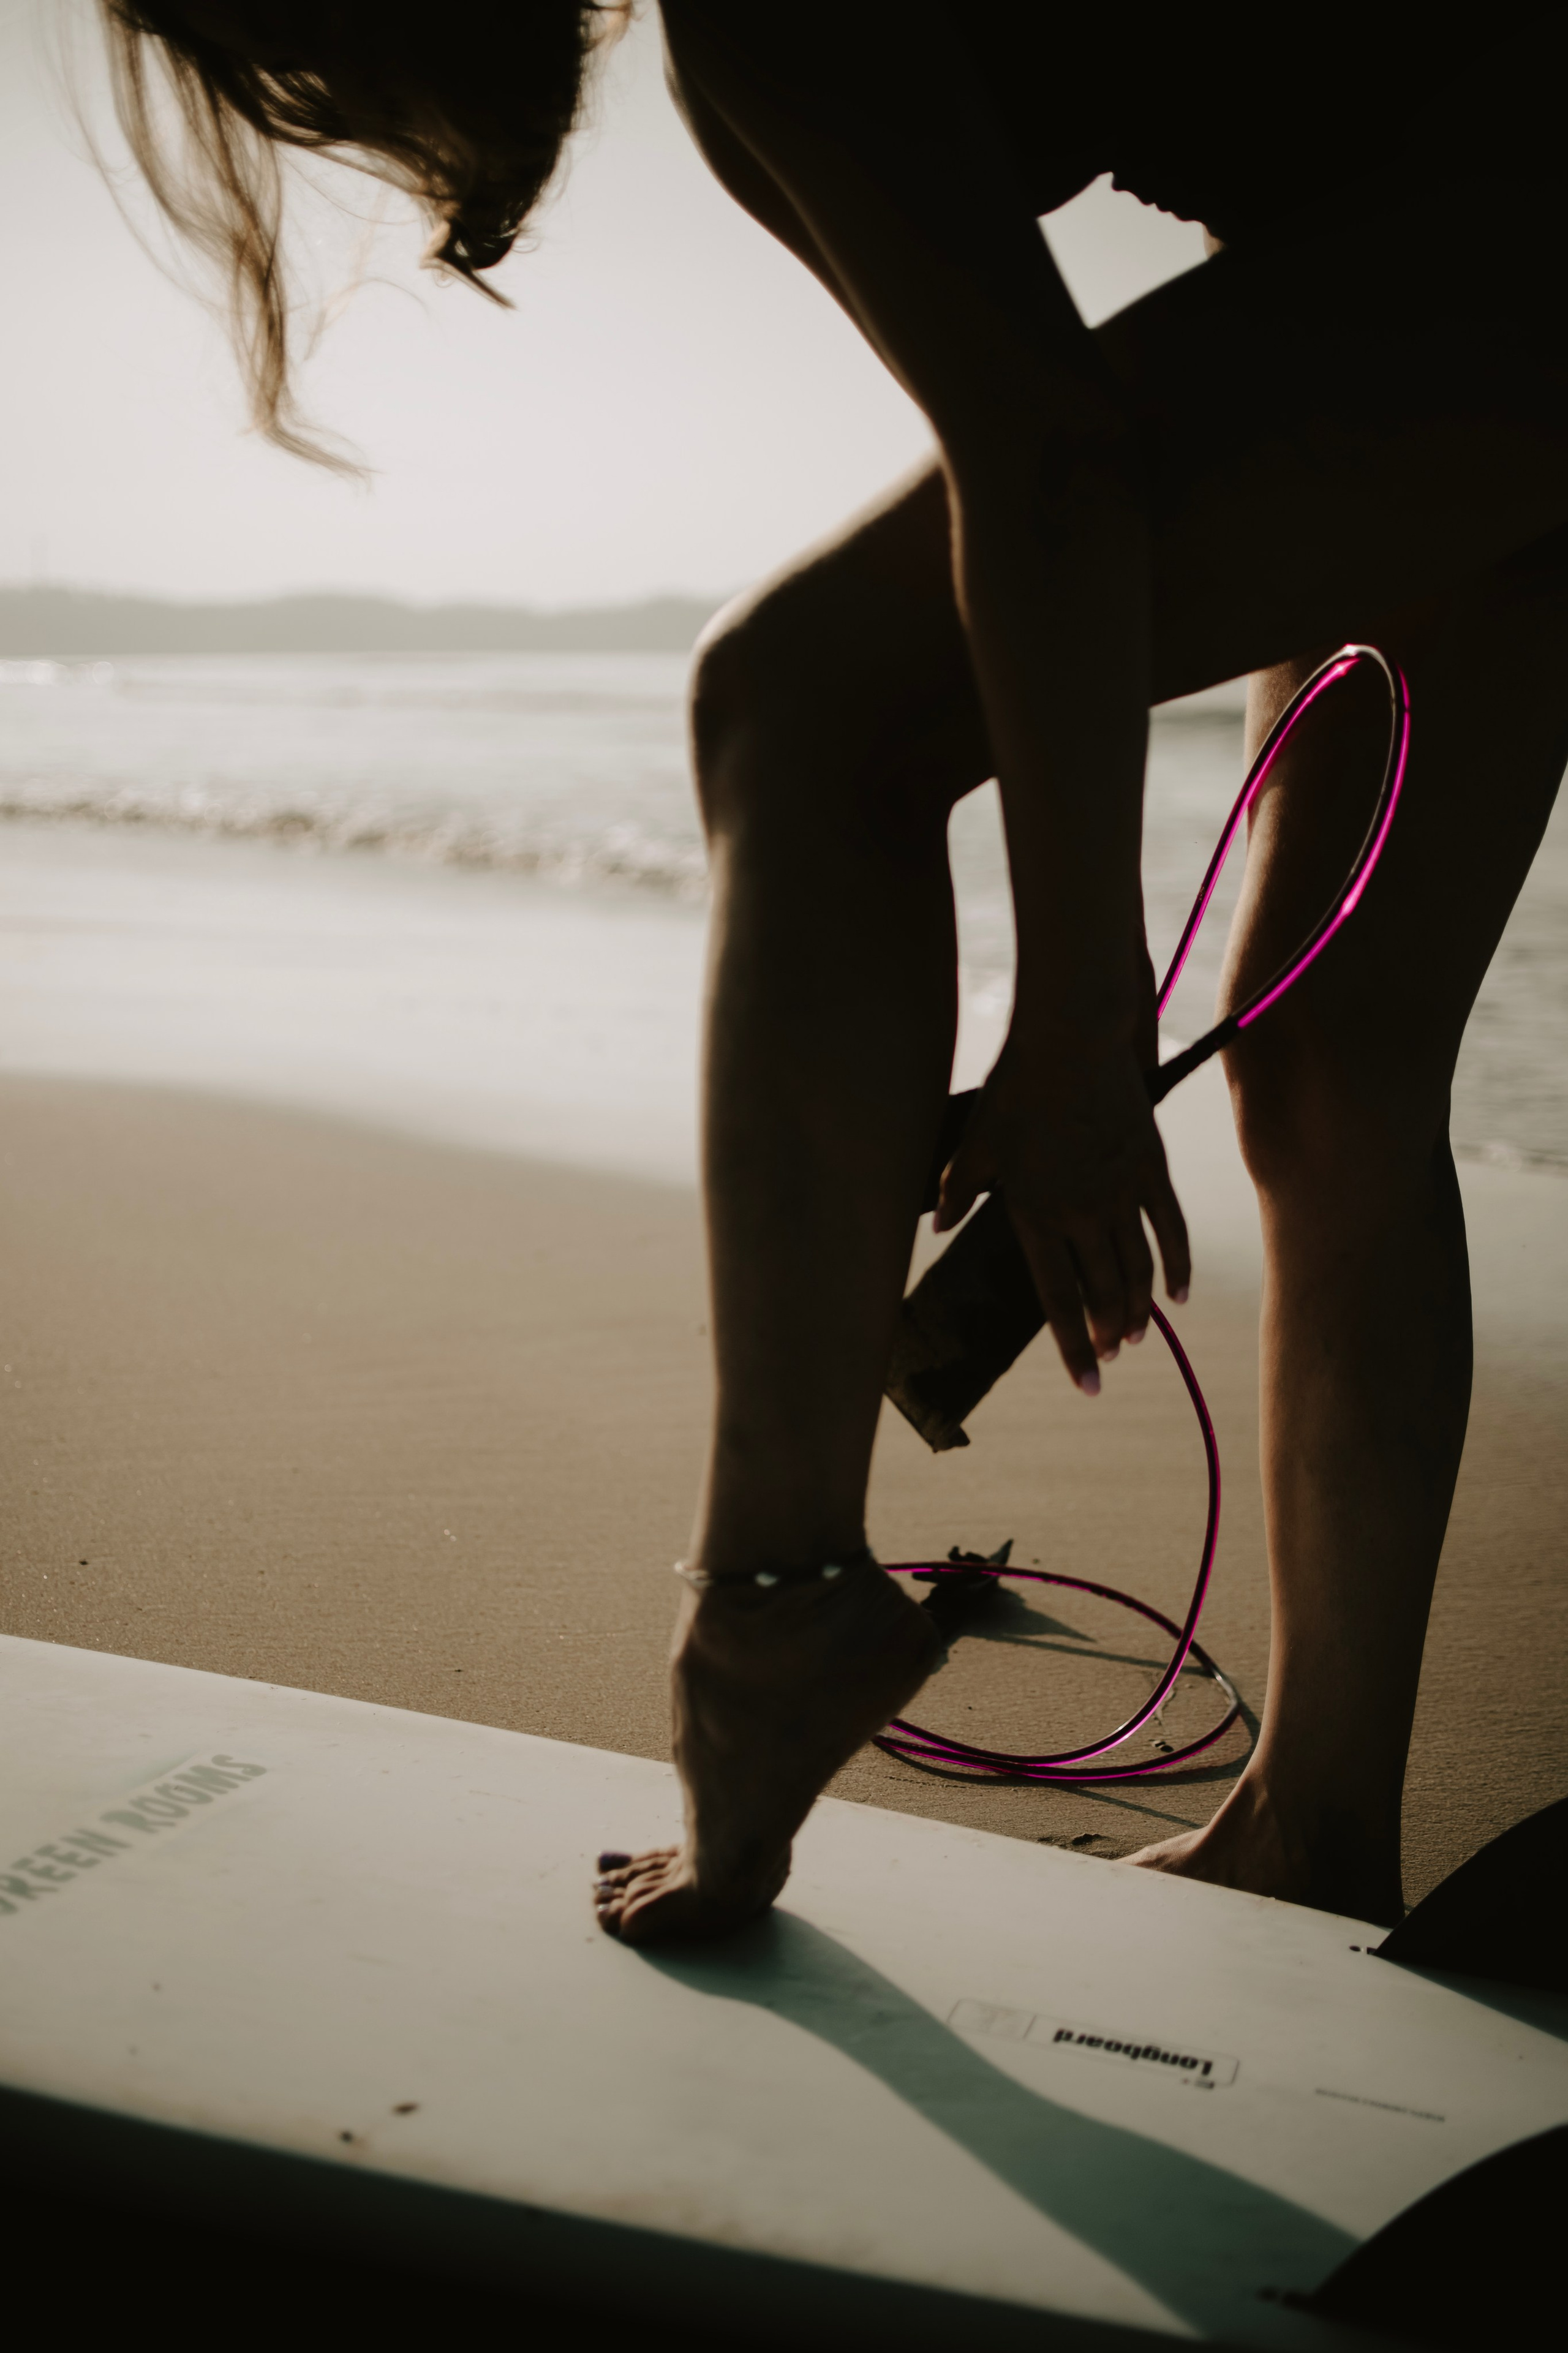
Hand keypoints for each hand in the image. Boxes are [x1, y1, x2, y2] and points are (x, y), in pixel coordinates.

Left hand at [934, 1030, 1189, 1393]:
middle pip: (1103, 1292)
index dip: (1073, 1348)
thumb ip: (956, 1191)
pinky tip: (1180, 1293)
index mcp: (1035, 1215)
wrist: (1071, 1040)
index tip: (1089, 1385)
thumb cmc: (1014, 1090)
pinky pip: (1170, 1227)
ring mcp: (1121, 1192)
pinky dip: (1177, 1263)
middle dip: (1109, 1333)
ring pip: (1137, 1267)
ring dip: (1139, 1308)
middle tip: (1112, 1355)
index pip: (1057, 1299)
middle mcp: (1082, 1213)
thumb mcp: (974, 1143)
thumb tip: (939, 1227)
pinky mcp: (1150, 1167)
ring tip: (1138, 1334)